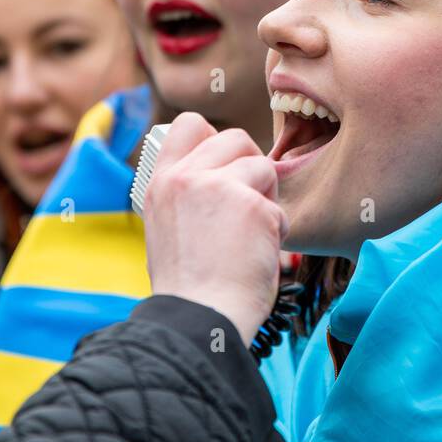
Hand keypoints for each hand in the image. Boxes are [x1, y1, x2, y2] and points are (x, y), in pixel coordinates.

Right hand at [141, 112, 286, 346]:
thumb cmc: (190, 285)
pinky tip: (258, 255)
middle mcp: (187, 178)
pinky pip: (279, 207)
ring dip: (266, 199)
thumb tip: (221, 175)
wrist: (199, 317)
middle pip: (236, 137)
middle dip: (250, 166)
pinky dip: (277, 231)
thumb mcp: (168, 227)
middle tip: (248, 204)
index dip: (215, 139)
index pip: (188, 124)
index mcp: (161, 182)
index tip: (225, 166)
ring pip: (263, 167)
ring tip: (251, 234)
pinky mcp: (252, 207)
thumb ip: (189, 194)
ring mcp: (220, 188)